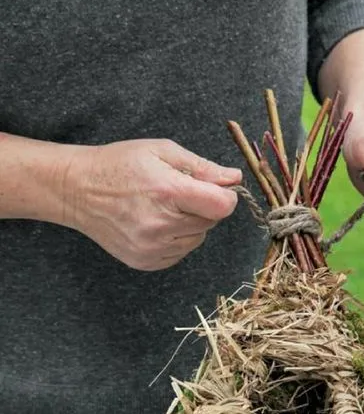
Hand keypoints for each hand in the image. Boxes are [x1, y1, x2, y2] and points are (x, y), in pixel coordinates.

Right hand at [64, 139, 240, 269]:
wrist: (78, 191)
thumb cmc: (120, 165)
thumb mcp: (161, 152)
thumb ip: (202, 167)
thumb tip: (234, 178)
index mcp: (167, 192)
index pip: (222, 206)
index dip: (225, 196)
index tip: (215, 189)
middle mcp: (161, 226)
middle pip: (211, 222)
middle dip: (203, 207)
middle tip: (177, 194)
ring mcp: (152, 248)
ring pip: (197, 239)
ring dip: (190, 225)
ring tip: (163, 208)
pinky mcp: (146, 262)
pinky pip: (180, 253)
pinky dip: (176, 239)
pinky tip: (155, 224)